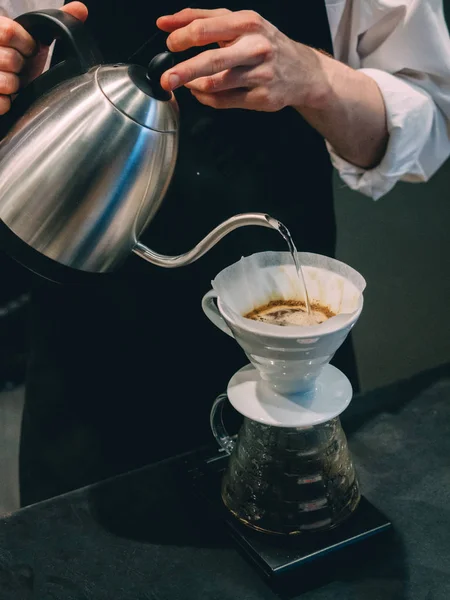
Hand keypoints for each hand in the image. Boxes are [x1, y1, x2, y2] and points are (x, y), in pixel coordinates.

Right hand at [0, 2, 87, 114]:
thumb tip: (81, 9)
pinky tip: (10, 96)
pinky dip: (10, 103)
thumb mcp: (34, 41)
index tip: (29, 50)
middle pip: (11, 59)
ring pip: (7, 82)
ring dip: (16, 86)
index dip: (26, 45)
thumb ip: (54, 24)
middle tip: (21, 68)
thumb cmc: (19, 60)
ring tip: (15, 81)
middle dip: (22, 67)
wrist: (4, 83)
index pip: (9, 32)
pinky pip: (2, 103)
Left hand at [156, 8, 327, 111]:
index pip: (206, 28)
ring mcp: (260, 74)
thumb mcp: (239, 23)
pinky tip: (201, 92)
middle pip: (212, 60)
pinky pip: (224, 101)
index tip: (169, 43)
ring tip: (187, 82)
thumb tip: (165, 23)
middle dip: (184, 70)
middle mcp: (255, 47)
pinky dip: (206, 98)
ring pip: (216, 84)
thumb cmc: (265, 44)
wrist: (303, 72)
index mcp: (247, 23)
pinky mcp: (261, 97)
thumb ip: (202, 19)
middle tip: (166, 78)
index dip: (182, 36)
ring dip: (194, 85)